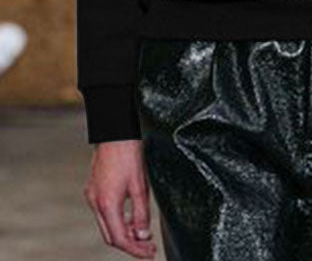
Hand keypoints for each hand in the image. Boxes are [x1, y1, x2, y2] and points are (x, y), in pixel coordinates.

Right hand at [83, 139, 155, 257]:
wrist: (114, 132)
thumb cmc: (128, 154)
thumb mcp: (140, 186)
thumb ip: (141, 214)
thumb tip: (142, 236)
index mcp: (107, 204)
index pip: (119, 239)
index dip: (135, 250)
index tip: (149, 253)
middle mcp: (95, 202)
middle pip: (111, 236)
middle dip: (129, 244)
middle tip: (147, 247)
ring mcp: (92, 196)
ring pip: (106, 225)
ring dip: (123, 231)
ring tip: (142, 232)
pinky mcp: (93, 189)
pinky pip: (103, 213)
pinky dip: (117, 219)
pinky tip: (130, 216)